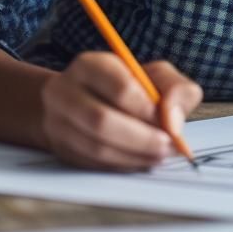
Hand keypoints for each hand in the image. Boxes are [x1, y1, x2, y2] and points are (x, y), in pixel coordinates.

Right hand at [34, 52, 202, 170]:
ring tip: (158, 156)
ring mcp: (57, 121)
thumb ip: (175, 89)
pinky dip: (120, 166)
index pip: (120, 88)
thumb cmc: (126, 87)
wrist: (80, 101)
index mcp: (90, 65)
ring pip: (96, 147)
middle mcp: (65, 91)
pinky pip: (91, 163)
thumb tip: (173, 122)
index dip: (148, 110)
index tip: (168, 123)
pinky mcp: (59, 147)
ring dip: (133, 156)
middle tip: (166, 147)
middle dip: (142, 139)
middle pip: (102, 120)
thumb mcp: (155, 75)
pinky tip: (139, 161)